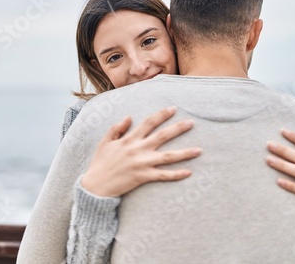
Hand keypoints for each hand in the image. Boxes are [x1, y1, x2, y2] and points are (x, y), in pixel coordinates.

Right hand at [81, 106, 200, 197]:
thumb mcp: (105, 142)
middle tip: (192, 123)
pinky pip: (163, 175)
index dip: (162, 115)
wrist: (95, 186)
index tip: (173, 109)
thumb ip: (117, 128)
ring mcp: (142, 163)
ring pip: (168, 157)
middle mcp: (138, 149)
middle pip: (162, 136)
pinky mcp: (143, 177)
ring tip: (199, 150)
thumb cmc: (100, 163)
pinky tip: (188, 172)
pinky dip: (176, 174)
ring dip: (185, 153)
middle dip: (178, 128)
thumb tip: (129, 117)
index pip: (149, 123)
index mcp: (129, 139)